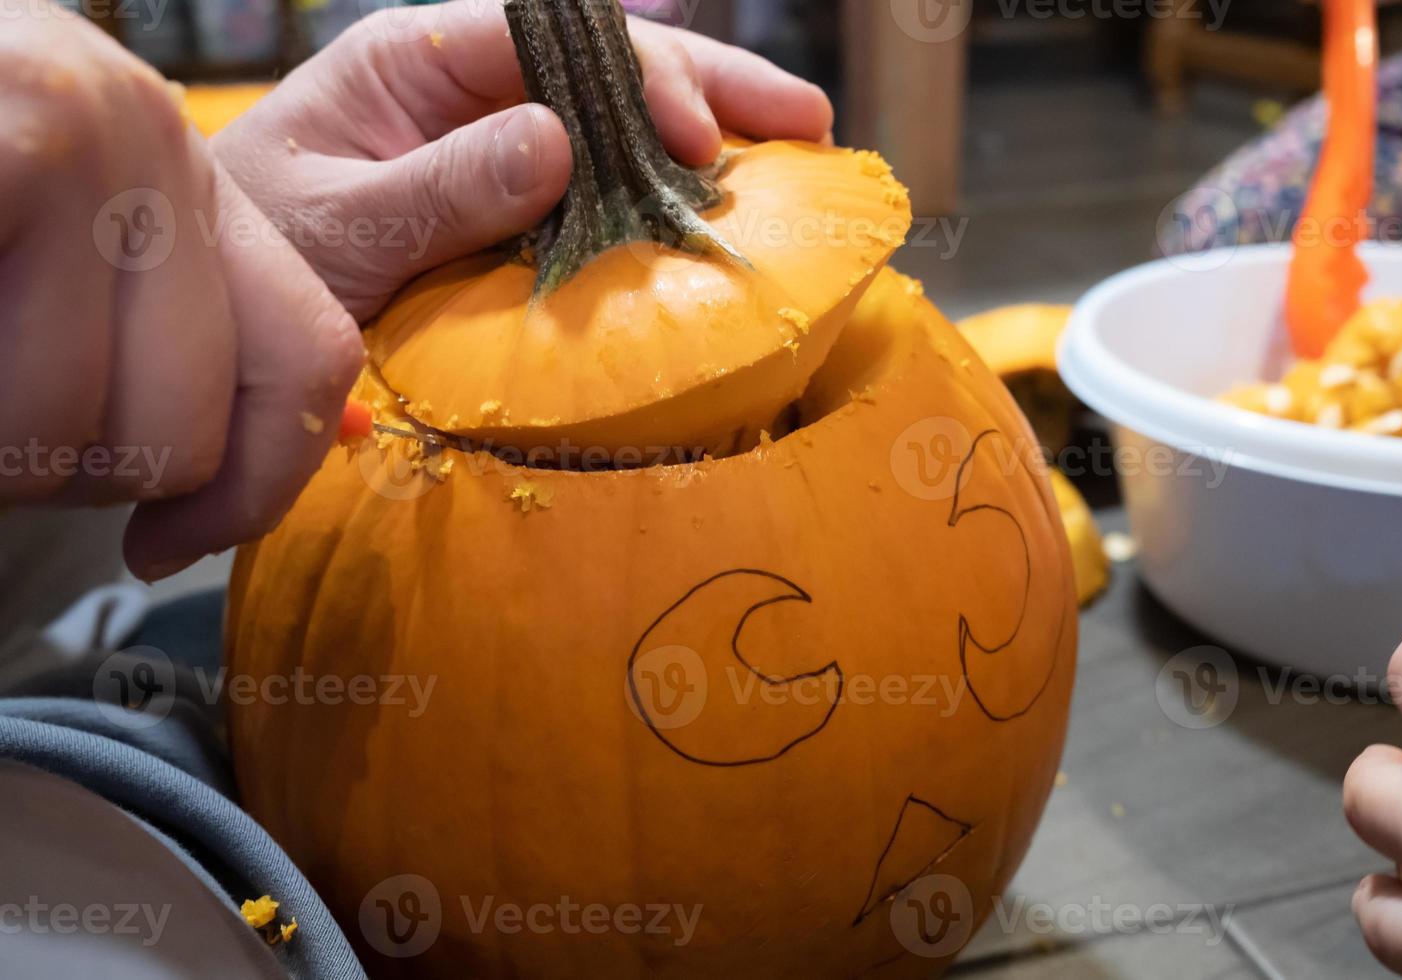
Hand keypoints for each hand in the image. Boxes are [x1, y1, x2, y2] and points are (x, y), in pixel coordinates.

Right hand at [0, 4, 363, 580]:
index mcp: (189, 177)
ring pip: (56, 429)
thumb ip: (159, 333)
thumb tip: (296, 458)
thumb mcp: (55, 240)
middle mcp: (150, 143)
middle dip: (59, 481)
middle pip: (174, 430)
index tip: (160, 546)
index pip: (313, 362)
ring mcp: (63, 134)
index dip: (255, 488)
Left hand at [211, 0, 834, 320]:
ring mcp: (489, 143)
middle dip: (709, 86)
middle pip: (605, 62)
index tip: (697, 140)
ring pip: (614, 114)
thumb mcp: (336, 228)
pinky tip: (718, 198)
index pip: (550, 40)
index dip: (638, 80)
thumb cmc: (251, 257)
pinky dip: (661, 187)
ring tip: (796, 146)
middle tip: (805, 123)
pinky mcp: (504, 202)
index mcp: (415, 62)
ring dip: (706, 127)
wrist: (214, 313)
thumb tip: (559, 143)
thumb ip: (440, 188)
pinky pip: (596, 181)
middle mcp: (464, 88)